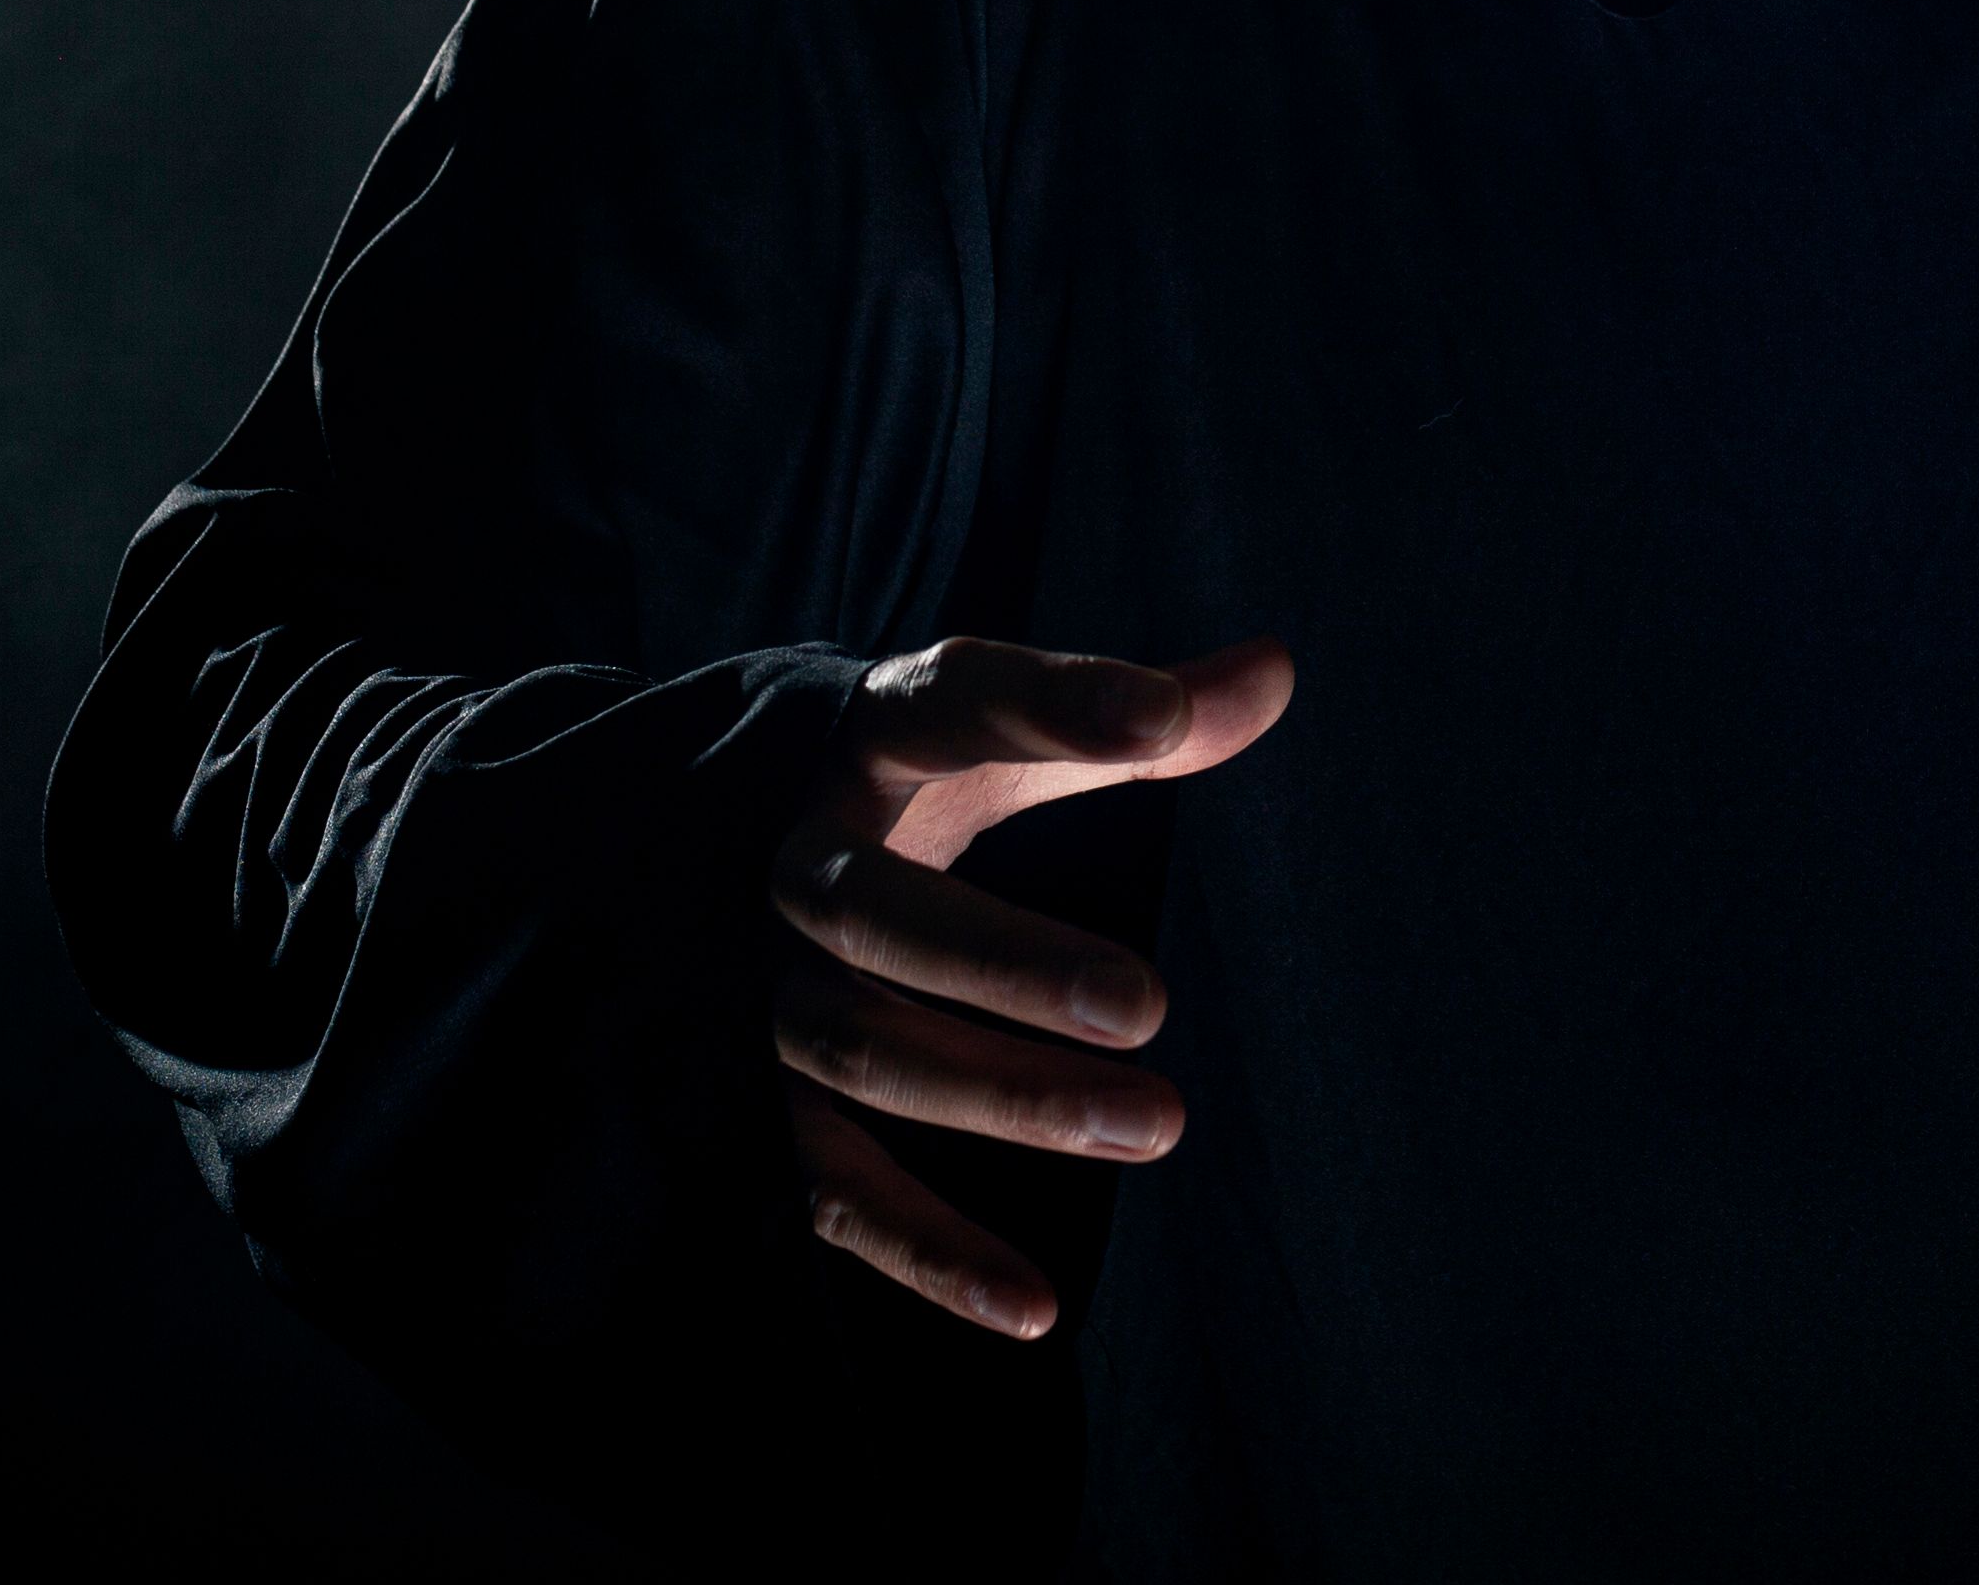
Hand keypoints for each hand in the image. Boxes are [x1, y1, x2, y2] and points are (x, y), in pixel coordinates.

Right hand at [772, 632, 1295, 1338]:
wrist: (702, 841)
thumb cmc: (905, 782)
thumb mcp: (995, 732)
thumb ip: (1130, 716)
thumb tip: (1277, 672)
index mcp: (865, 745)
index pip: (952, 704)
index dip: (1055, 706)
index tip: (1167, 718)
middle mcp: (799, 872)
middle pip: (885, 922)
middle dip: (1010, 966)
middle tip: (1147, 1005)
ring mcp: (768, 997)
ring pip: (869, 1056)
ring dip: (1008, 1101)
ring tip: (1158, 1122)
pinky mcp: (763, 1112)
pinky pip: (835, 1193)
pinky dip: (928, 1256)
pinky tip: (1033, 1306)